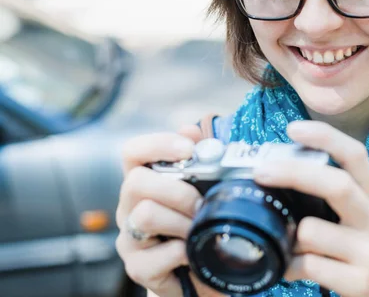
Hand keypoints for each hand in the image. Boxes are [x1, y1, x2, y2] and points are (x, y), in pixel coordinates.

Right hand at [115, 125, 224, 296]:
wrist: (204, 272)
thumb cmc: (200, 225)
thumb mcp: (203, 189)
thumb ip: (197, 159)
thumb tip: (192, 129)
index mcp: (145, 182)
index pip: (133, 152)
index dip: (158, 144)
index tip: (188, 149)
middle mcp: (130, 207)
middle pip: (136, 182)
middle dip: (178, 191)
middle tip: (202, 204)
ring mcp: (130, 239)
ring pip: (145, 215)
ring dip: (182, 221)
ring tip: (199, 229)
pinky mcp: (138, 269)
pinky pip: (157, 255)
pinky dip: (181, 252)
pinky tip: (191, 252)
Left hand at [253, 121, 368, 296]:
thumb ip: (340, 204)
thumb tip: (287, 181)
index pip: (356, 157)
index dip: (325, 137)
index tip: (293, 129)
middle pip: (336, 184)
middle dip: (293, 172)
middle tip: (261, 171)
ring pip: (311, 230)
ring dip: (288, 237)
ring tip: (285, 245)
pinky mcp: (361, 283)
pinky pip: (308, 266)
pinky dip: (289, 267)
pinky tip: (290, 270)